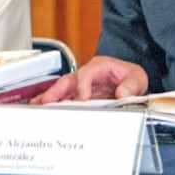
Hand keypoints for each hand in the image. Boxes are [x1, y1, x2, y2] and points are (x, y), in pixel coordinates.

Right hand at [31, 55, 147, 103]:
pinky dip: (54, 103)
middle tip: (46, 100)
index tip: (83, 97)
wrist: (131, 83)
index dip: (83, 84)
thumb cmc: (131, 77)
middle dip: (57, 90)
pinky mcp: (80, 95)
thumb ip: (131, 84)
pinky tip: (44, 108)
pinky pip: (66, 98)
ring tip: (37, 105)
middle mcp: (88, 74)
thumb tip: (122, 92)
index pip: (87, 73)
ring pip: (63, 89)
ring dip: (50, 97)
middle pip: (69, 80)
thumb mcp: (137, 77)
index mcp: (100, 66)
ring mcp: (82, 85)